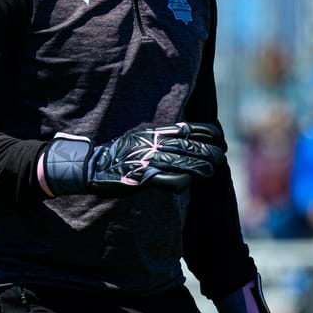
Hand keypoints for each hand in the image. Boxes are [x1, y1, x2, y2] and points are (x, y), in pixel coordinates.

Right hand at [38, 122, 224, 196]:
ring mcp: (148, 160)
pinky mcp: (141, 178)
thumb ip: (163, 139)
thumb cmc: (119, 155)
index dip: (209, 135)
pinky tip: (187, 183)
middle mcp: (154, 144)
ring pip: (183, 162)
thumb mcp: (143, 139)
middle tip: (220, 158)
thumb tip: (188, 139)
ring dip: (200, 168)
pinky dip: (180, 181)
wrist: (91, 165)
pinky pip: (167, 180)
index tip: (220, 141)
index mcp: (156, 133)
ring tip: (211, 172)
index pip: (190, 129)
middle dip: (209, 153)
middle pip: (191, 147)